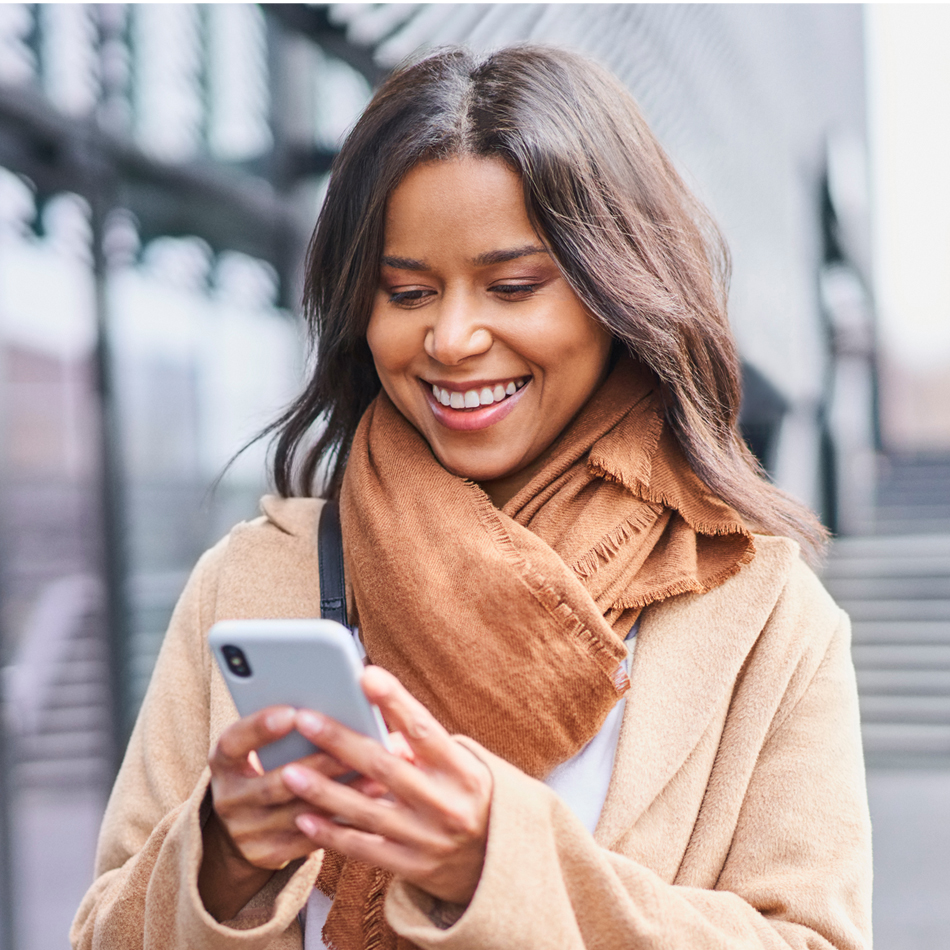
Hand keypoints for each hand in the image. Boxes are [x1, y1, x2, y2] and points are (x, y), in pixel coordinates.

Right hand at [200, 706, 391, 918]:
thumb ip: (291, 727)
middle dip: (321, 763)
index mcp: (223, 762)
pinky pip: (310, 839)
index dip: (260, 728)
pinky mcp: (267, 855)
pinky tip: (369, 806)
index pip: (234, 742)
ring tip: (377, 777)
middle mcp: (229, 798)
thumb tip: (341, 698)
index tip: (293, 712)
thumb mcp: (261, 747)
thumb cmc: (268, 766)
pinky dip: (342, 822)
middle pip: (277, 782)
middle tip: (357, 748)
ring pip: (301, 813)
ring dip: (342, 794)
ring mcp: (246, 831)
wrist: (243, 828)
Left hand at [282, 666, 492, 905]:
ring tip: (289, 771)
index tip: (365, 676)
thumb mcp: (459, 766)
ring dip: (324, 791)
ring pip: (367, 811)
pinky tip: (302, 817)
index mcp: (461, 770)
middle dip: (341, 741)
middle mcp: (445, 803)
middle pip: (385, 768)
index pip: (423, 729)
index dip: (394, 701)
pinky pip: (365, 849)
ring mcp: (428, 839)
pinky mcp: (413, 868)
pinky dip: (331, 834)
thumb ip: (420, 746)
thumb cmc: (466, 795)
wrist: (497, 862)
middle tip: (304, 719)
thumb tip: (372, 720)